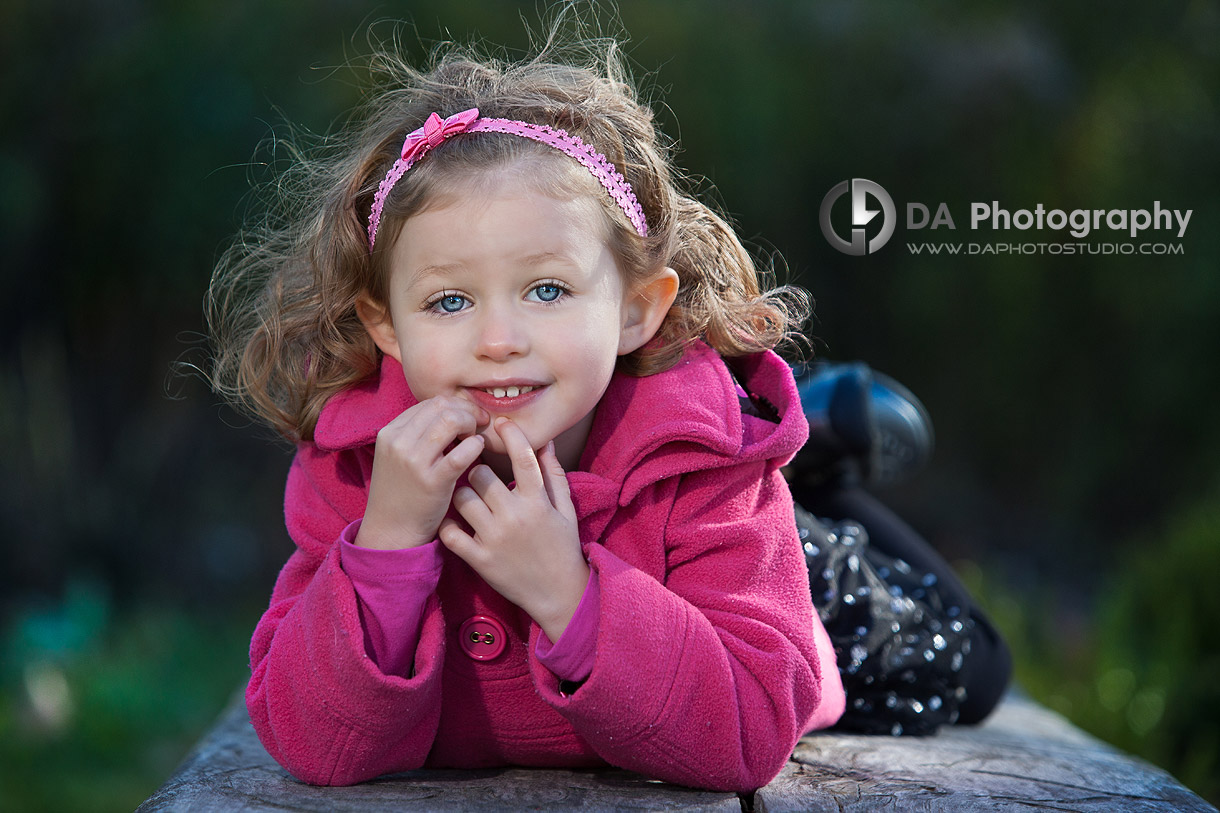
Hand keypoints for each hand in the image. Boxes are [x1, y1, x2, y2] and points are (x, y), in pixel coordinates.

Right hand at [355, 395, 488, 549]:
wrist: (391, 530)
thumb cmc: (403, 491)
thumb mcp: (399, 455)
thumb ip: (419, 433)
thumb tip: (455, 412)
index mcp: (390, 432)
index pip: (431, 403)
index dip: (457, 405)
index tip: (470, 417)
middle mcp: (399, 442)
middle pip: (443, 406)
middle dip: (467, 411)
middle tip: (479, 425)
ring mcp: (413, 462)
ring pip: (451, 421)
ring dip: (471, 426)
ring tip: (475, 439)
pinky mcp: (432, 482)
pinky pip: (461, 453)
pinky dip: (475, 446)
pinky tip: (478, 451)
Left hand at [440, 418, 588, 641]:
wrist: (559, 593)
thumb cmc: (562, 547)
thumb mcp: (566, 509)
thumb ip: (554, 474)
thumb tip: (546, 442)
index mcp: (538, 502)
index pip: (522, 457)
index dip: (510, 435)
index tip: (500, 423)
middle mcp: (515, 517)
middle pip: (479, 474)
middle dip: (476, 469)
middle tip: (477, 474)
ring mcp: (495, 539)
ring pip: (461, 498)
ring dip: (461, 494)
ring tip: (468, 499)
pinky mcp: (480, 560)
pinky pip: (451, 533)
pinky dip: (448, 524)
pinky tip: (455, 522)